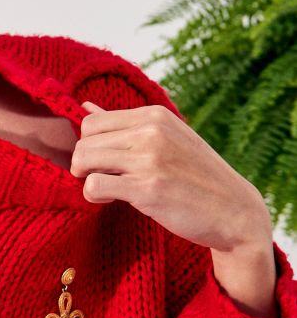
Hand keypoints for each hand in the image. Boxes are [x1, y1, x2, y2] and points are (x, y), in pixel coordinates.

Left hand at [72, 101, 277, 317]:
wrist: (234, 211)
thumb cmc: (196, 176)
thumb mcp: (167, 138)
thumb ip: (125, 124)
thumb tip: (84, 106)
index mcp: (154, 115)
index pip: (92, 123)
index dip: (90, 145)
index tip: (104, 162)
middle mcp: (151, 131)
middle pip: (84, 142)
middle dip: (85, 164)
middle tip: (104, 178)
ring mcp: (150, 159)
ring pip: (83, 160)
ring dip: (87, 179)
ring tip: (108, 189)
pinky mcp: (147, 188)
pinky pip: (93, 185)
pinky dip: (93, 195)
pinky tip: (111, 200)